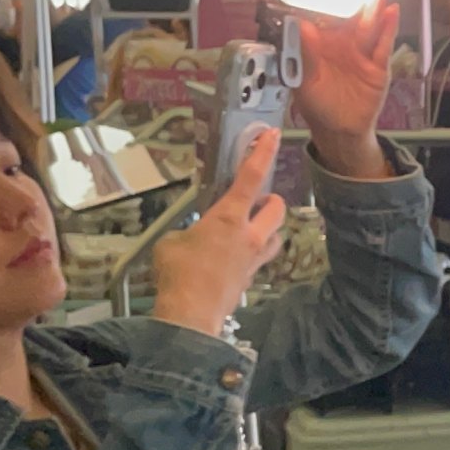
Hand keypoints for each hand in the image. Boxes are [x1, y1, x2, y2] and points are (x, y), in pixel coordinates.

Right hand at [151, 127, 285, 337]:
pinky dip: (255, 252)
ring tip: (251, 229)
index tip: (271, 136)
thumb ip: (189, 231)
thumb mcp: (172, 241)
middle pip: (277, 208)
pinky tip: (236, 257)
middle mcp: (249, 235)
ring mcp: (254, 258)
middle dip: (270, 201)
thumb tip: (193, 236)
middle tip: (257, 201)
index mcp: (229, 218)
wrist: (191, 313)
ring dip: (268, 228)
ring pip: (277, 235)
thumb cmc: (178, 273)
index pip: (251, 178)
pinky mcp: (252, 278)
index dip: (262, 154)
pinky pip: (262, 258)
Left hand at [294, 1, 397, 179]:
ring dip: (373, 8)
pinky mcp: (378, 67)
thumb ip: (304, 54)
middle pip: (349, 17)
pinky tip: (391, 12)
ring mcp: (361, 54)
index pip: (323, 16)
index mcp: (320, 45)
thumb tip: (300, 26)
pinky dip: (388, 28)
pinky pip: (383, 45)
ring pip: (368, 27)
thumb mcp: (304, 82)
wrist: (339, 131)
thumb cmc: (317, 106)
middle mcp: (342, 45)